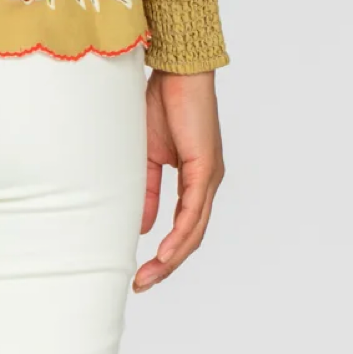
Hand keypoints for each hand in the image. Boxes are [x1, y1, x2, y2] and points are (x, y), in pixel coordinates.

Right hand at [134, 69, 224, 293]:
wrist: (176, 70)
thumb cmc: (162, 103)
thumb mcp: (146, 155)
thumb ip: (147, 190)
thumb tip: (143, 226)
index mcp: (195, 180)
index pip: (183, 227)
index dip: (165, 252)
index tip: (143, 272)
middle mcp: (207, 183)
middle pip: (192, 237)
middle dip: (168, 264)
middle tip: (143, 283)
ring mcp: (210, 177)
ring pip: (195, 230)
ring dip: (173, 257)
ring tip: (151, 275)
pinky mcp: (206, 168)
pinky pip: (194, 209)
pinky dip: (180, 233)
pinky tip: (166, 251)